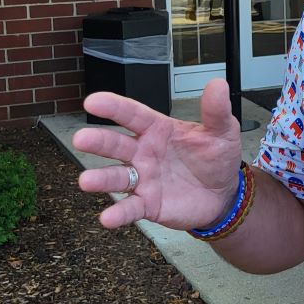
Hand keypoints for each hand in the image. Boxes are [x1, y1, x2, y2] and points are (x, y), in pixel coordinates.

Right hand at [75, 79, 242, 230]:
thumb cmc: (215, 157)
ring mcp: (142, 179)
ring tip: (85, 180)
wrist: (222, 194)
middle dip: (97, 142)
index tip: (92, 101)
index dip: (113, 107)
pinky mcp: (147, 204)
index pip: (132, 115)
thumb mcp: (222, 131)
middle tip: (80, 139)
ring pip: (116, 177)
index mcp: (157, 129)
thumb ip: (216, 111)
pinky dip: (118, 213)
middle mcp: (143, 152)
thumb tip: (218, 85)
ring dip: (100, 179)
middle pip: (116, 144)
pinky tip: (107, 218)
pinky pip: (130, 208)